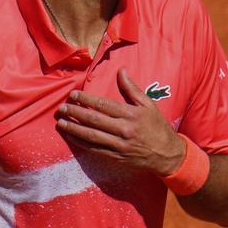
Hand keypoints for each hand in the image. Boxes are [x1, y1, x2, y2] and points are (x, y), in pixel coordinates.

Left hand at [56, 68, 184, 175]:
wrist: (166, 154)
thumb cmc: (157, 126)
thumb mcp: (149, 105)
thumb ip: (132, 88)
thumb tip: (121, 71)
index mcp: (131, 114)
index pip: (104, 105)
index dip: (86, 99)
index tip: (73, 95)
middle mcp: (124, 130)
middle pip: (94, 120)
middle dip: (75, 113)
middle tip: (62, 107)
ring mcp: (119, 145)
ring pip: (91, 136)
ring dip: (74, 128)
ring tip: (61, 122)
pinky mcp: (116, 157)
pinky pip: (95, 149)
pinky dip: (81, 142)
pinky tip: (71, 136)